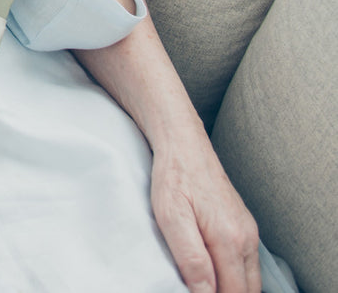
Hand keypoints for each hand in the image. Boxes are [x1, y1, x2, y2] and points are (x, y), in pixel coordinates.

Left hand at [150, 141, 259, 292]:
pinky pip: (247, 263)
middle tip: (197, 289)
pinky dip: (235, 275)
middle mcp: (246, 238)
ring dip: (232, 287)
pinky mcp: (244, 225)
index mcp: (230, 239)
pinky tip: (214, 271)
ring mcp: (249, 231)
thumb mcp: (171, 216)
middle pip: (247, 290)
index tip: (194, 292)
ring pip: (250, 279)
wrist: (183, 143)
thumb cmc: (174, 176)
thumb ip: (191, 258)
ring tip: (204, 283)